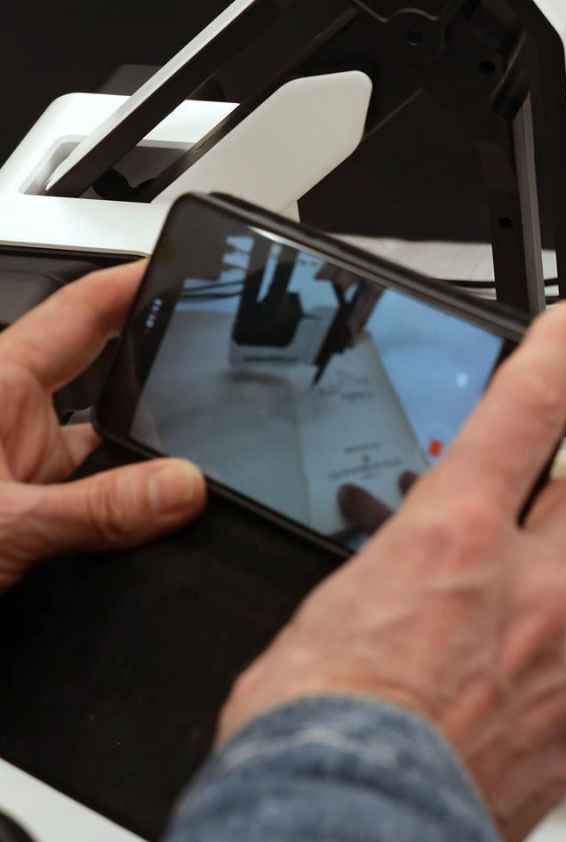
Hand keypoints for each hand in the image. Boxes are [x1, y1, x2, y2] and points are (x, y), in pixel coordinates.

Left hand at [0, 261, 205, 589]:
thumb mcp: (5, 525)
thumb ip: (103, 509)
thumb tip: (185, 487)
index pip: (79, 311)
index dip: (132, 284)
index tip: (185, 268)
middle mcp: (5, 415)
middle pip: (103, 379)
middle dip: (158, 383)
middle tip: (220, 382)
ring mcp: (15, 466)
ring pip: (102, 448)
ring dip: (142, 463)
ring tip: (194, 473)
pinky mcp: (23, 514)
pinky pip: (93, 498)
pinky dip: (126, 510)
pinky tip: (157, 523)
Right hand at [218, 301, 565, 841]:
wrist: (349, 833)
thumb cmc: (314, 732)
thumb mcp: (326, 617)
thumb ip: (390, 583)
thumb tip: (397, 594)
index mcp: (454, 539)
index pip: (521, 414)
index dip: (557, 356)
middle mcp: (528, 591)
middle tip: (522, 545)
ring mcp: (561, 663)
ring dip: (532, 633)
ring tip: (461, 684)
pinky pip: (565, 699)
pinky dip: (530, 709)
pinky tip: (476, 737)